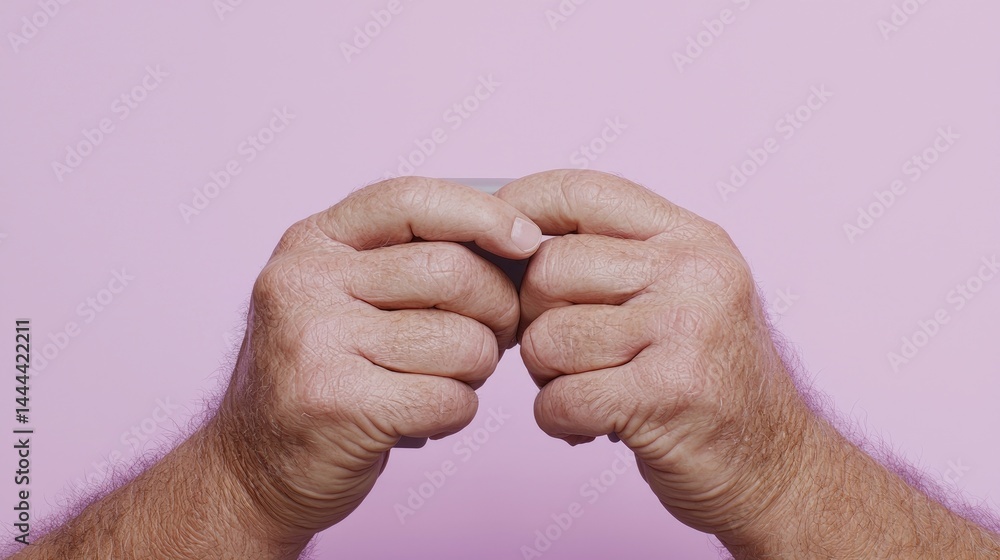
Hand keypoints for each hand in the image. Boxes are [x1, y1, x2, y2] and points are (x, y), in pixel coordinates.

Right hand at [210, 177, 541, 544]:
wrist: (252, 468)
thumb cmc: (326, 374)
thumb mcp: (343, 295)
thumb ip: (408, 258)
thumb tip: (519, 241)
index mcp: (312, 242)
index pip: (410, 199)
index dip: (481, 213)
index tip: (526, 240)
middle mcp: (303, 282)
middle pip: (452, 271)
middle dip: (498, 308)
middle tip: (496, 335)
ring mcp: (314, 342)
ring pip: (461, 340)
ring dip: (479, 367)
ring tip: (449, 377)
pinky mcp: (336, 405)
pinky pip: (449, 397)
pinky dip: (458, 410)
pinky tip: (427, 414)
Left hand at [497, 170, 809, 544]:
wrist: (779, 466)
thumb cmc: (709, 381)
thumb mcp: (683, 295)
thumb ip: (615, 259)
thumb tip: (508, 241)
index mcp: (690, 238)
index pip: (581, 190)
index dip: (520, 207)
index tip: (495, 242)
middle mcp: (693, 273)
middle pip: (547, 269)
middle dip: (533, 319)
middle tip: (564, 353)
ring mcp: (686, 331)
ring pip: (546, 338)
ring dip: (547, 377)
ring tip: (589, 388)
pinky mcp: (669, 395)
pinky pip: (559, 398)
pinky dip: (559, 420)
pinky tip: (592, 424)